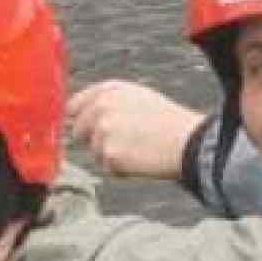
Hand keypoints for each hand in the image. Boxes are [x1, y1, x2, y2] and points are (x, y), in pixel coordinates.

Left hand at [70, 79, 211, 183]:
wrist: (186, 141)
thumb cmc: (169, 122)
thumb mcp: (138, 98)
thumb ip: (109, 103)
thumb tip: (86, 117)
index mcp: (108, 90)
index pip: (74, 106)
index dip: (80, 121)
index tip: (85, 132)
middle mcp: (101, 106)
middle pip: (79, 132)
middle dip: (95, 142)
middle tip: (123, 145)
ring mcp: (103, 130)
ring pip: (95, 152)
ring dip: (112, 157)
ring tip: (139, 150)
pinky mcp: (109, 153)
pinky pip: (107, 168)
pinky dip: (121, 170)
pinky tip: (141, 160)